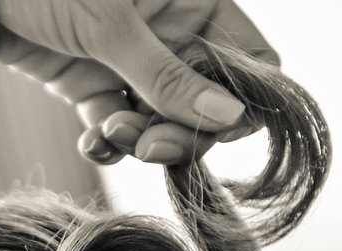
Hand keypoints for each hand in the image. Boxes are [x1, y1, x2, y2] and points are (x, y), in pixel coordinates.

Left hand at [0, 0, 277, 166]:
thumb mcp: (111, 25)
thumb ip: (167, 76)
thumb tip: (229, 118)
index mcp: (197, 2)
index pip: (252, 63)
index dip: (242, 102)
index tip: (214, 128)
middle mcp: (173, 34)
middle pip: (206, 106)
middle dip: (181, 133)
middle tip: (147, 146)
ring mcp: (134, 64)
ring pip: (161, 125)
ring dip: (140, 140)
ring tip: (108, 130)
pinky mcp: (96, 88)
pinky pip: (119, 130)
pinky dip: (107, 144)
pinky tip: (89, 139)